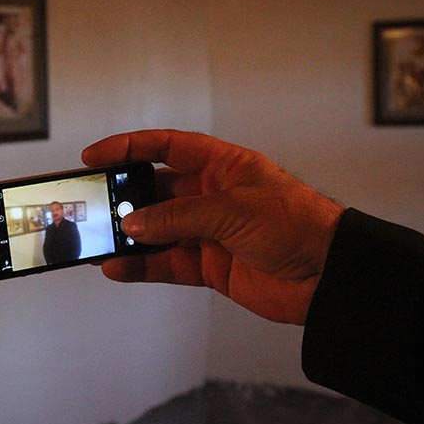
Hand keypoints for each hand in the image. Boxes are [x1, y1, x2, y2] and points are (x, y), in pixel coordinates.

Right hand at [82, 129, 344, 324]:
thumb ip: (178, 216)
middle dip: (125, 198)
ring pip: (157, 231)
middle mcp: (212, 196)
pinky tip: (119, 267)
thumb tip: (135, 222)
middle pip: (156, 191)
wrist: (328, 276)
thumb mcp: (232, 210)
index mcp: (222, 166)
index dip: (129, 148)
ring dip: (129, 237)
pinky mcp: (209, 265)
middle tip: (94, 206)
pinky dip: (142, 266)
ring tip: (100, 241)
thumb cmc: (298, 225)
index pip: (166, 147)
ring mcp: (209, 232)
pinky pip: (167, 263)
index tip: (96, 156)